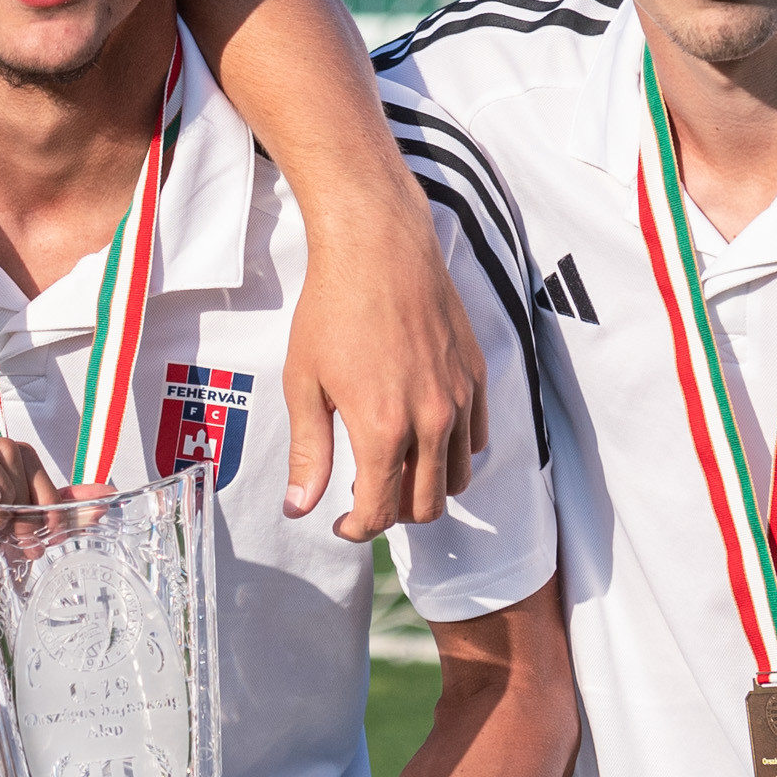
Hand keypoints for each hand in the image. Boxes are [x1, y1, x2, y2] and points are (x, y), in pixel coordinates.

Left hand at [279, 188, 485, 538]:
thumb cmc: (333, 308)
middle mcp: (431, 420)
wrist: (378, 247)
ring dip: (428, 487)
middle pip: (427, 504)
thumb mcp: (305, 383)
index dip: (357, 529)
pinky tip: (424, 436)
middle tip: (366, 498)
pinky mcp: (476, 375)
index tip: (341, 523)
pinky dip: (454, 451)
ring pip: (458, 476)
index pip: (380, 511)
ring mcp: (459, 398)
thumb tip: (300, 507)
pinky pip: (477, 437)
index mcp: (383, 428)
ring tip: (395, 469)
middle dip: (394, 513)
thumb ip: (309, 452)